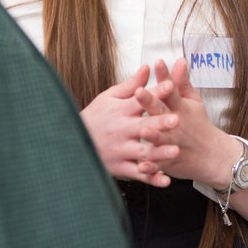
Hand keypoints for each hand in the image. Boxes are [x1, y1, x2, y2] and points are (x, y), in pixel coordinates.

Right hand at [80, 65, 179, 186]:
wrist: (71, 142)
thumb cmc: (95, 117)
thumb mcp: (109, 97)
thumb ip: (130, 84)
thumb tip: (147, 67)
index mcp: (121, 110)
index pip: (140, 99)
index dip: (155, 92)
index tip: (170, 85)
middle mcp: (122, 130)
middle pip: (143, 125)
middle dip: (160, 123)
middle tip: (176, 119)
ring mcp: (121, 149)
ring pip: (143, 152)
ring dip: (159, 152)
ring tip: (175, 151)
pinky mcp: (120, 167)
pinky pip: (138, 174)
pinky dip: (152, 178)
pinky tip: (166, 180)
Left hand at [135, 58, 240, 188]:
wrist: (213, 156)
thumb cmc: (199, 124)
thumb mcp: (194, 101)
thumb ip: (182, 82)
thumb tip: (179, 60)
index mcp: (180, 108)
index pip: (172, 89)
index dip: (165, 76)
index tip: (158, 63)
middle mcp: (176, 124)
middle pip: (162, 111)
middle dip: (150, 102)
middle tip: (139, 92)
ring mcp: (173, 143)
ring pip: (161, 139)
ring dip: (153, 135)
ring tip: (144, 130)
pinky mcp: (170, 161)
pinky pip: (159, 164)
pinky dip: (152, 166)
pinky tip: (142, 166)